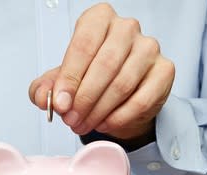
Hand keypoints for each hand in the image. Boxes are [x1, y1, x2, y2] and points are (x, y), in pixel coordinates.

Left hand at [29, 3, 174, 140]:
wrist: (122, 94)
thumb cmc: (91, 78)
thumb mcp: (63, 80)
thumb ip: (46, 87)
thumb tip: (41, 97)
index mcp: (99, 19)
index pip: (83, 45)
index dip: (69, 78)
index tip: (60, 103)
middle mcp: (127, 28)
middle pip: (105, 65)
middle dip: (84, 99)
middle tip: (71, 120)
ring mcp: (149, 48)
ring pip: (122, 84)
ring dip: (99, 111)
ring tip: (84, 124)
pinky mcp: (165, 71)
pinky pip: (142, 100)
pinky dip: (120, 117)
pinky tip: (105, 123)